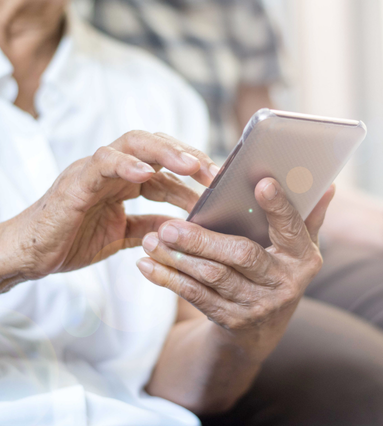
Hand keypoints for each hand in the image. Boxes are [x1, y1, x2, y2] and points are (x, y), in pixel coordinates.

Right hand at [1, 131, 217, 287]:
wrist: (30, 255)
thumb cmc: (72, 239)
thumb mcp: (123, 235)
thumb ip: (151, 227)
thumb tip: (183, 226)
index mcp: (126, 181)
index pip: (165, 169)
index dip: (193, 175)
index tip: (219, 186)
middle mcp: (114, 169)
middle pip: (156, 147)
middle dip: (188, 156)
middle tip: (215, 172)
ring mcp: (94, 171)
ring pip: (133, 144)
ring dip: (166, 153)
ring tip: (193, 165)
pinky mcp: (75, 181)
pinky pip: (102, 163)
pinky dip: (124, 164)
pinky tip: (145, 172)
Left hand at [138, 180, 334, 353]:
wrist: (265, 328)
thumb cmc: (279, 271)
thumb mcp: (298, 248)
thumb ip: (308, 217)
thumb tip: (327, 185)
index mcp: (303, 258)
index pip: (292, 229)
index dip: (279, 207)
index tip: (262, 183)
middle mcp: (285, 283)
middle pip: (242, 256)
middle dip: (203, 241)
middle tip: (170, 225)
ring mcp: (258, 305)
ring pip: (213, 278)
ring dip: (178, 259)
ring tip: (151, 239)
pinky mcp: (232, 321)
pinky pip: (196, 297)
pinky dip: (169, 280)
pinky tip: (147, 265)